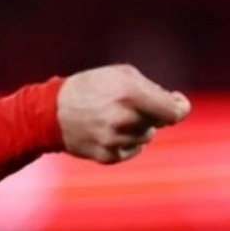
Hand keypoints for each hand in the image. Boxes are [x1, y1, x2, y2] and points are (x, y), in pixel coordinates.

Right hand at [58, 64, 190, 163]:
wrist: (49, 112)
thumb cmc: (89, 88)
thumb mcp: (121, 74)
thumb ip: (152, 88)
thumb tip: (173, 104)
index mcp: (130, 94)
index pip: (174, 112)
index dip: (180, 107)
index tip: (176, 102)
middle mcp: (123, 119)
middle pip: (158, 123)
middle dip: (149, 114)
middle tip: (127, 106)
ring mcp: (114, 140)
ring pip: (146, 138)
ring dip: (136, 129)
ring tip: (112, 119)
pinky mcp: (106, 156)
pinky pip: (132, 151)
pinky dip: (125, 143)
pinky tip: (107, 133)